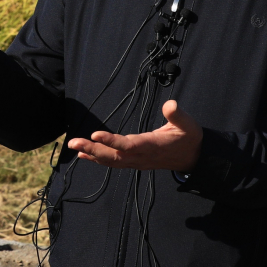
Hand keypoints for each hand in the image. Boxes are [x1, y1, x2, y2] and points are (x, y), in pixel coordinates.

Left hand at [67, 100, 202, 172]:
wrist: (193, 157)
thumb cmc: (189, 137)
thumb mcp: (188, 124)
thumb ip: (178, 115)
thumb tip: (170, 104)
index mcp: (152, 145)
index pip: (129, 145)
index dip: (112, 141)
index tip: (95, 135)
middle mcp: (142, 156)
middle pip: (114, 155)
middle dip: (93, 149)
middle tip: (73, 142)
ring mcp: (137, 161)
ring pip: (111, 160)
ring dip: (91, 154)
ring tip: (74, 146)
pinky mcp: (135, 162)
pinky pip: (114, 163)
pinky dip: (98, 159)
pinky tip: (84, 155)